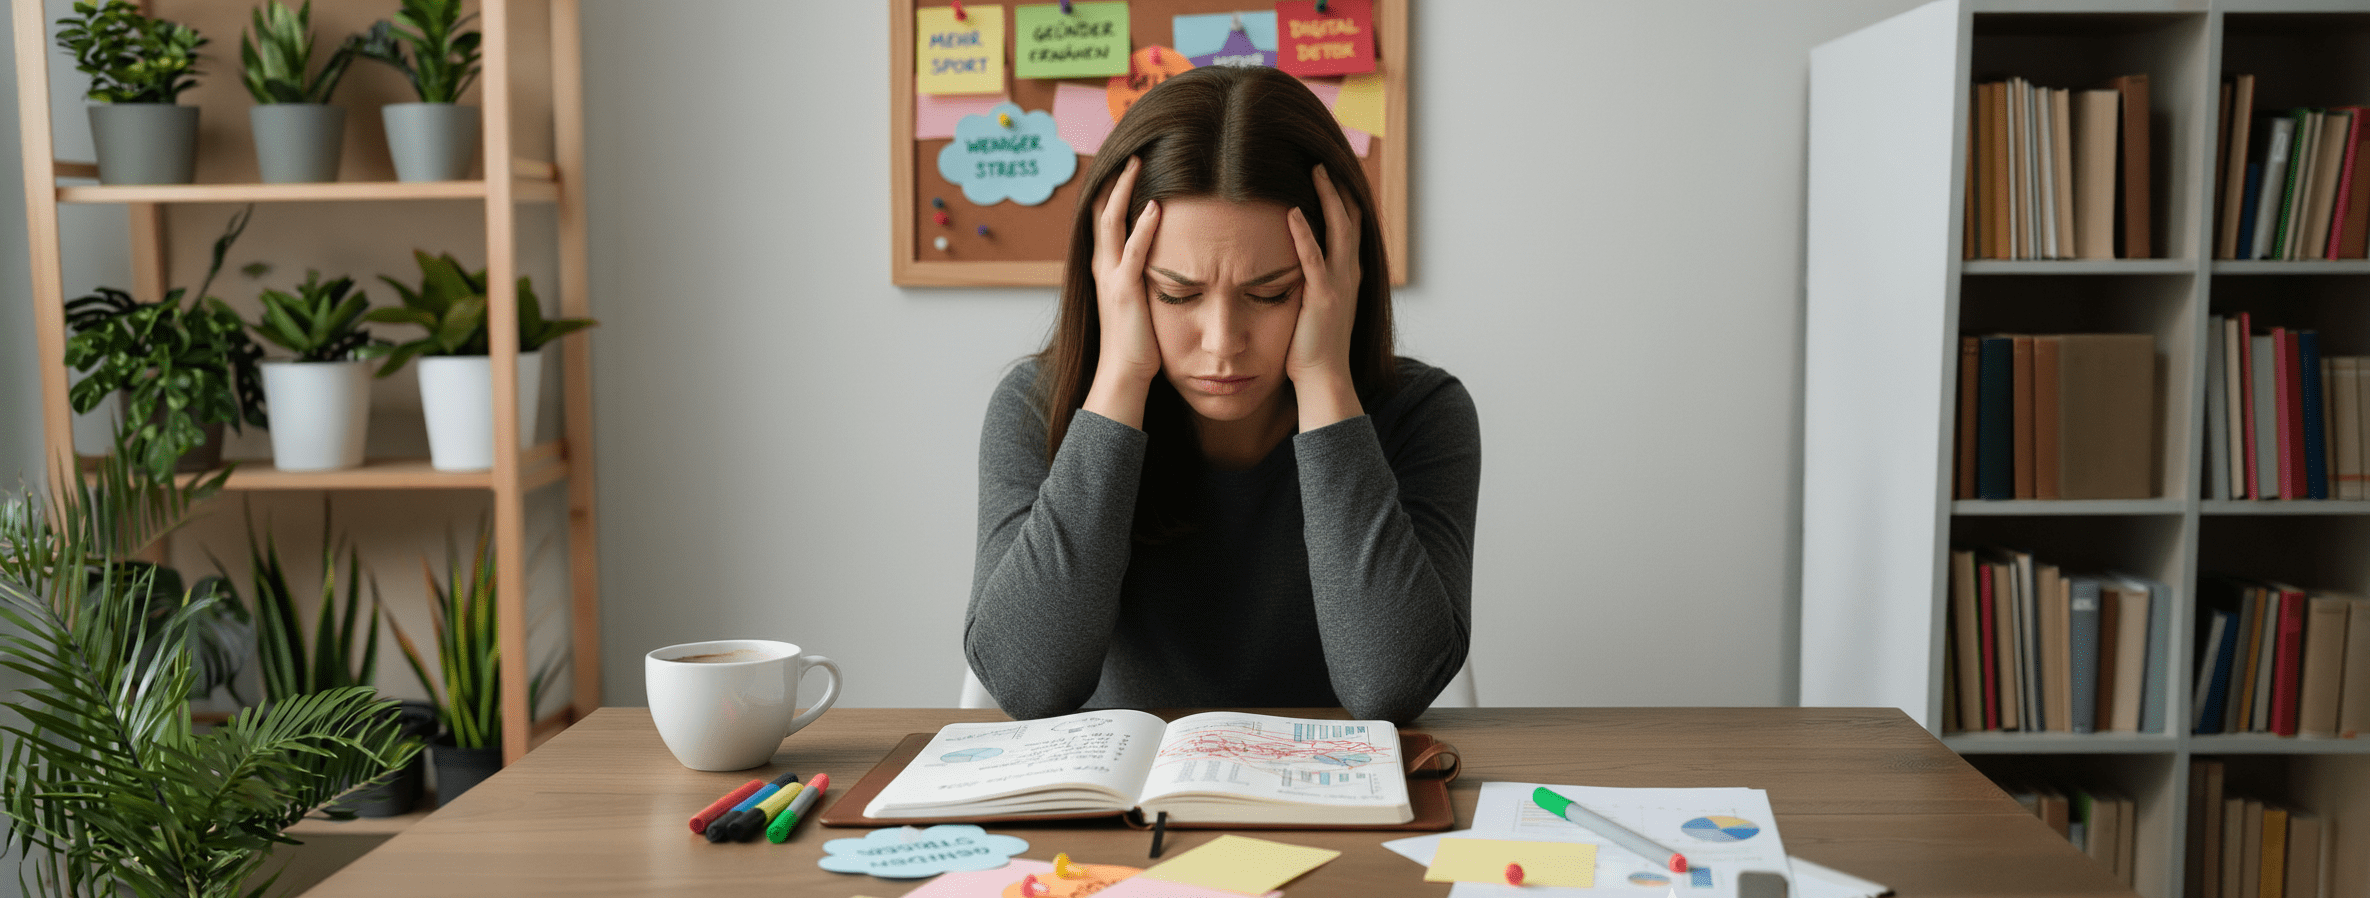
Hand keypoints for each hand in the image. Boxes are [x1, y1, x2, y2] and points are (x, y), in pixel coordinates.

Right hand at [1082, 157, 1162, 428]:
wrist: (1124, 374)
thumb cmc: (1137, 341)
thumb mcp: (1139, 300)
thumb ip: (1144, 275)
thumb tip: (1161, 259)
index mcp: (1106, 267)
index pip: (1105, 218)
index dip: (1114, 189)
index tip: (1128, 164)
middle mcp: (1103, 266)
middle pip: (1102, 210)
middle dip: (1115, 179)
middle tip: (1131, 150)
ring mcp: (1111, 276)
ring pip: (1111, 222)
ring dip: (1124, 191)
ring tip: (1138, 164)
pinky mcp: (1125, 290)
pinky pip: (1134, 251)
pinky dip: (1143, 227)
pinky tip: (1155, 206)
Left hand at [1284, 165, 1364, 427]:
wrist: (1324, 379)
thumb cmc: (1313, 347)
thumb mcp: (1315, 305)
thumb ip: (1310, 280)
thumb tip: (1294, 263)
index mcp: (1349, 274)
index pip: (1350, 226)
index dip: (1342, 197)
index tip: (1329, 171)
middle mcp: (1350, 274)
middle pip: (1351, 218)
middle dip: (1339, 187)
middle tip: (1325, 157)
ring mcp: (1339, 285)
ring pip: (1339, 230)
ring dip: (1328, 198)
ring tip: (1316, 170)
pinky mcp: (1322, 298)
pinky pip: (1314, 259)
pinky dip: (1304, 234)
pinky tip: (1293, 213)